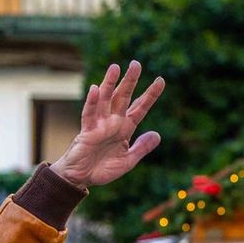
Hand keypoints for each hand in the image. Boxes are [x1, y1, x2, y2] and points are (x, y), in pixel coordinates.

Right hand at [50, 61, 165, 188]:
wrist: (82, 178)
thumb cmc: (103, 169)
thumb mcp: (128, 161)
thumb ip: (142, 148)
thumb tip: (158, 134)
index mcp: (125, 129)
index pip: (140, 108)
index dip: (150, 95)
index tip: (161, 80)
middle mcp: (113, 122)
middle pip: (123, 97)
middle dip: (130, 81)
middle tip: (136, 64)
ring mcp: (99, 124)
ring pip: (105, 100)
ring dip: (109, 83)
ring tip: (115, 67)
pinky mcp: (87, 131)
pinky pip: (89, 114)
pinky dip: (92, 102)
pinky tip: (95, 89)